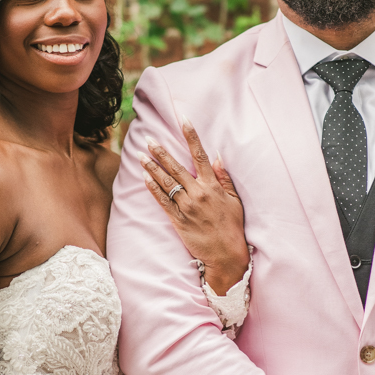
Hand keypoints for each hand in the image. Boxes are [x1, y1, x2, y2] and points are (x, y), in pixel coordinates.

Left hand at [140, 121, 249, 294]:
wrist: (227, 254)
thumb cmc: (232, 227)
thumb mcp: (234, 200)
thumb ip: (224, 178)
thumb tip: (217, 156)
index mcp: (212, 186)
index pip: (200, 155)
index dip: (191, 136)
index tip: (183, 120)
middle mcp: (198, 193)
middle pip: (176, 167)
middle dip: (161, 152)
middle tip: (148, 139)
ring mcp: (187, 207)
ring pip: (166, 182)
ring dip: (152, 167)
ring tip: (140, 155)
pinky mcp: (178, 220)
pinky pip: (162, 201)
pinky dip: (153, 189)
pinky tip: (144, 178)